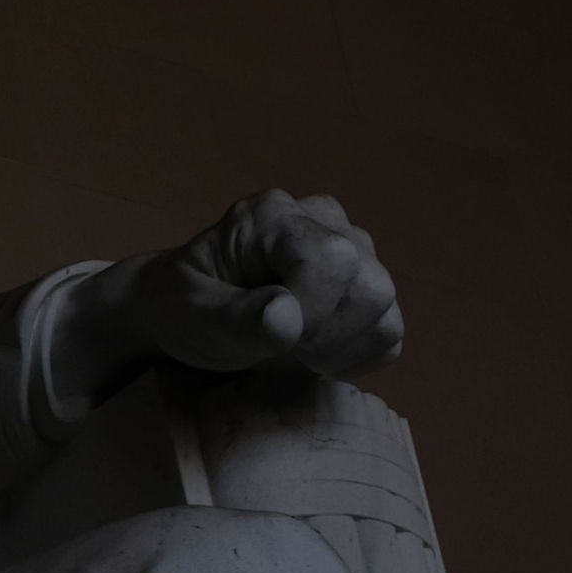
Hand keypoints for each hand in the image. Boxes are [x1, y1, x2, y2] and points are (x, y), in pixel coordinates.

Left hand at [67, 187, 405, 398]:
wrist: (188, 313)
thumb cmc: (181, 307)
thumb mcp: (187, 313)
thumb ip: (233, 316)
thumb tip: (288, 318)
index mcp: (273, 216)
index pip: (332, 260)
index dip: (312, 310)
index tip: (270, 334)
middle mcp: (323, 221)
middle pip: (371, 285)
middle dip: (327, 333)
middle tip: (278, 344)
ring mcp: (353, 251)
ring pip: (385, 308)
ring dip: (341, 347)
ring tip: (293, 348)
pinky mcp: (365, 286)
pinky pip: (390, 333)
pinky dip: (356, 356)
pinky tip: (314, 354)